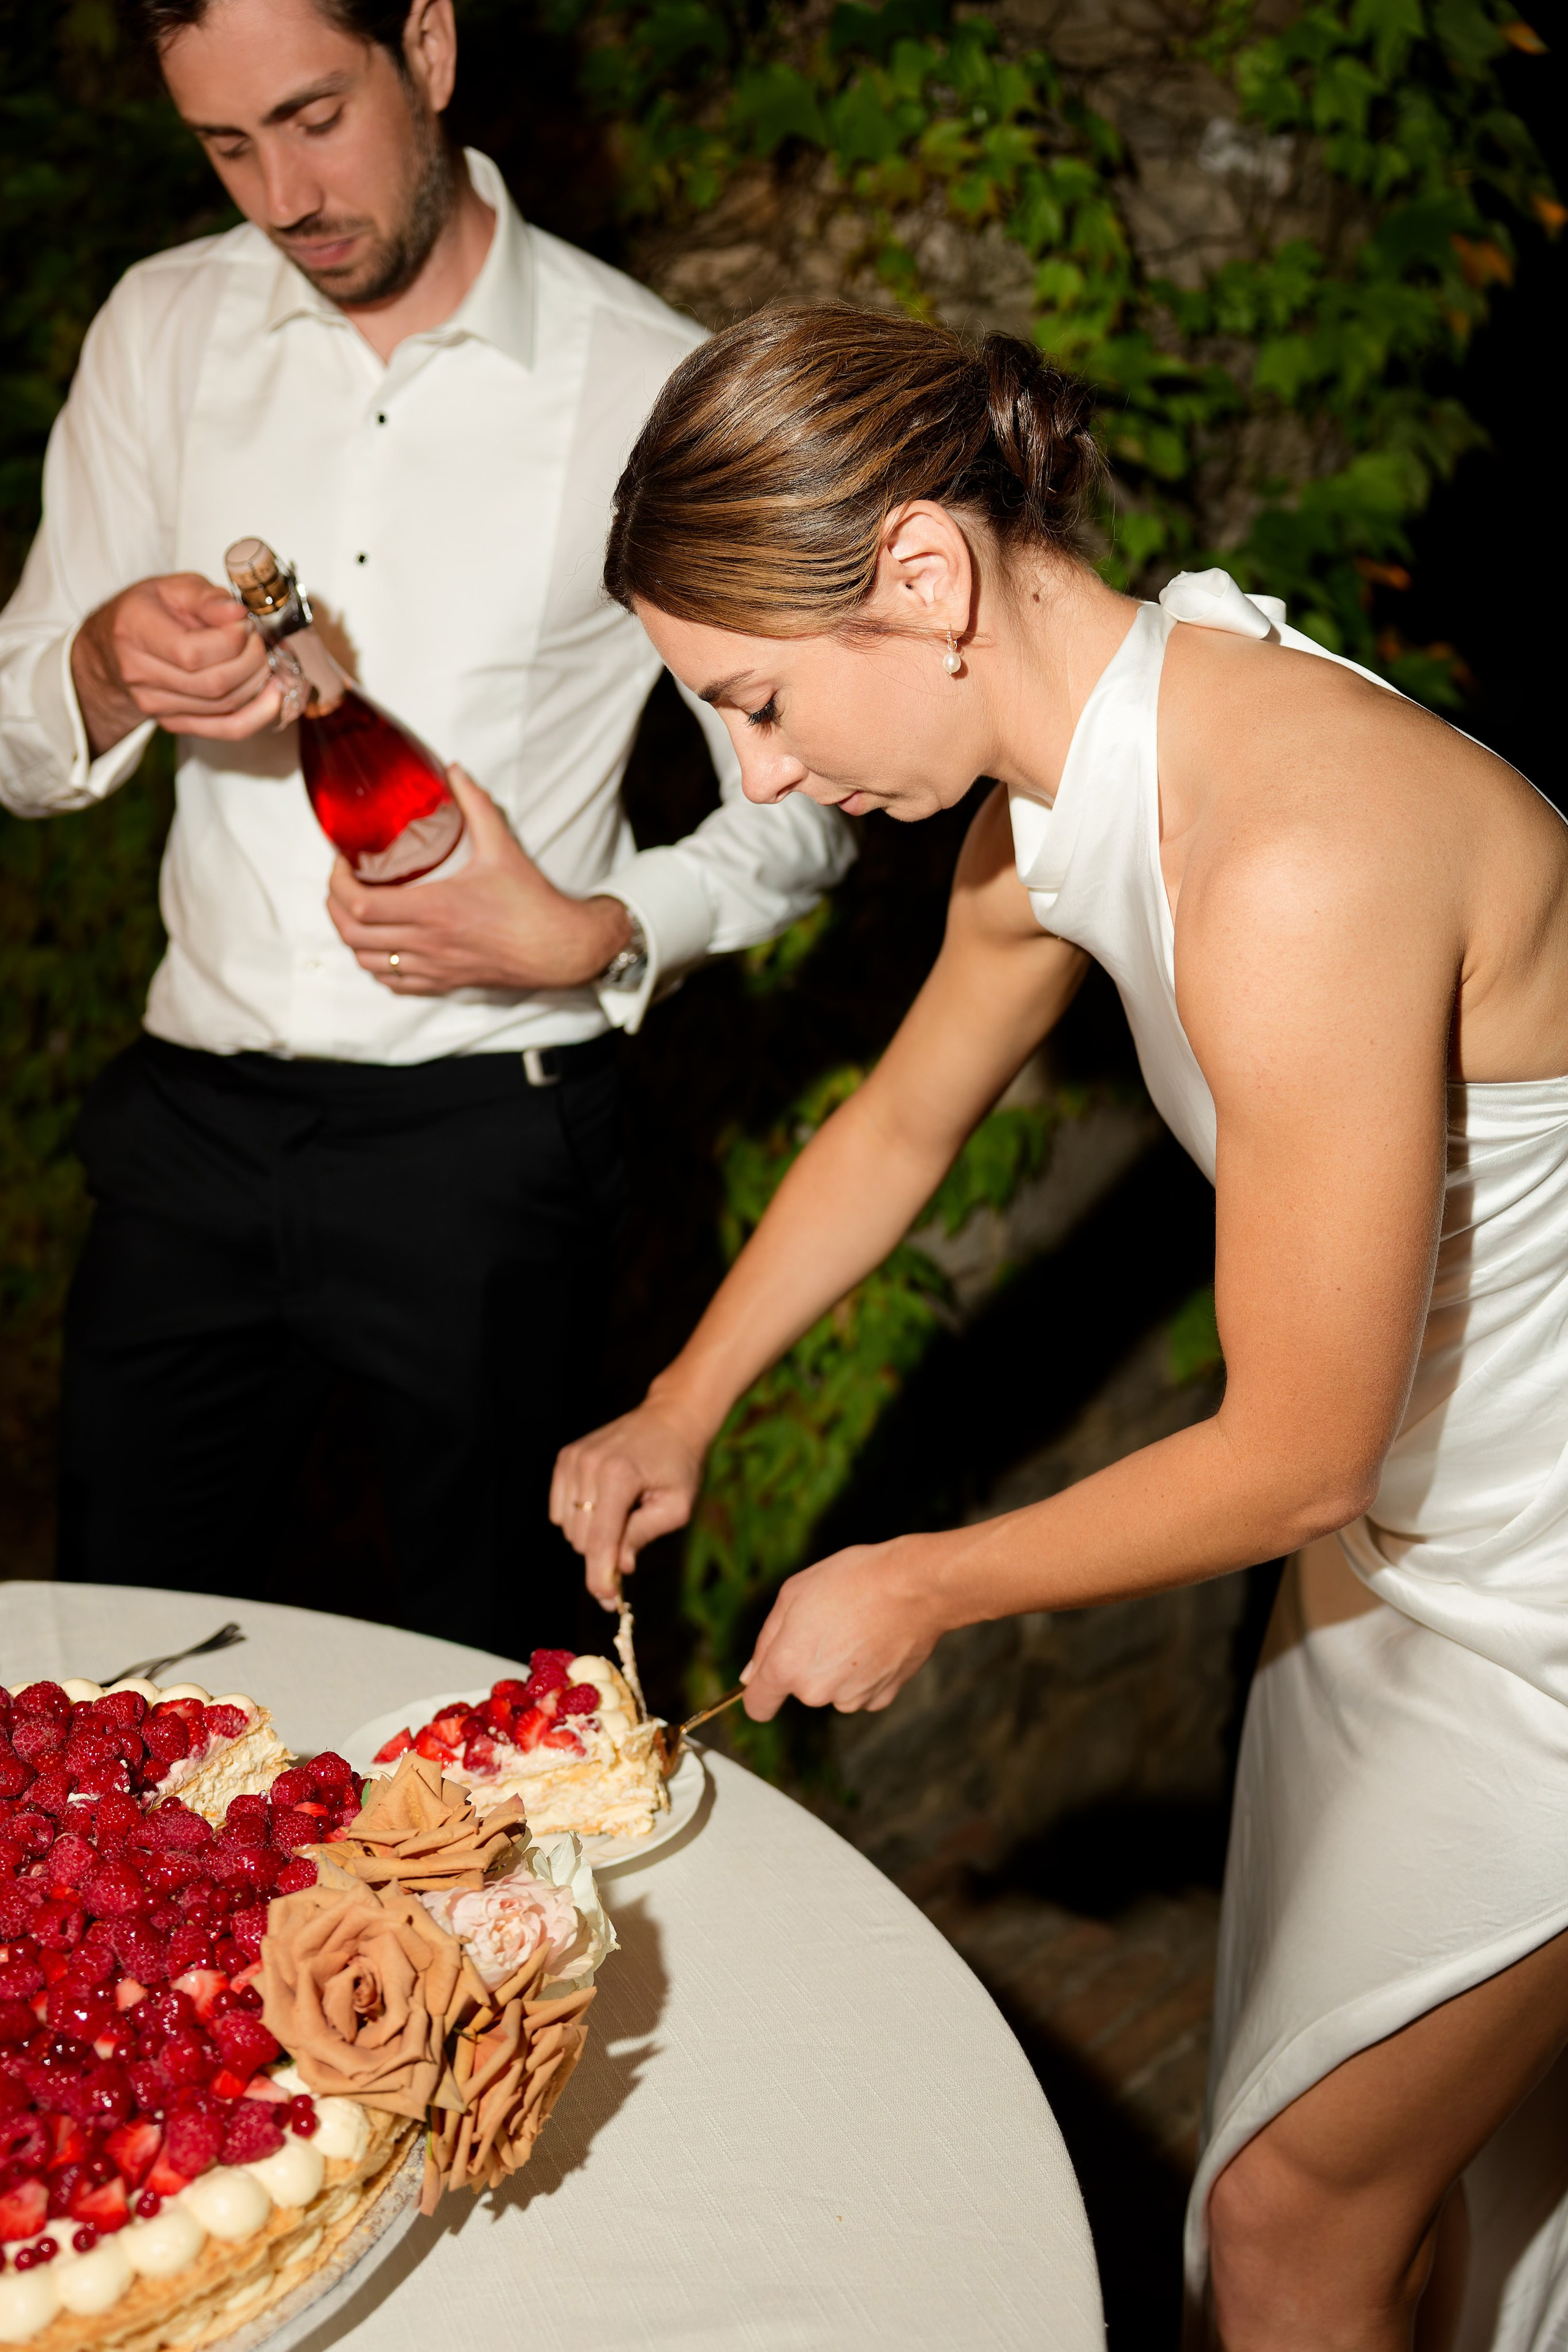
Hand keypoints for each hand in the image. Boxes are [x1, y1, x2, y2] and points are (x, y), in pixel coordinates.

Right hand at [71, 574, 279, 756]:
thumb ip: (206, 598)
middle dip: (251, 660)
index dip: (232, 640)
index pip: (192, 653)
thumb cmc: (146, 613)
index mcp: (135, 631)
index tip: (244, 623)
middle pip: (214, 683)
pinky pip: (225, 729)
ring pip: (224, 705)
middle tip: (258, 639)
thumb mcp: (172, 588)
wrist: (112, 650)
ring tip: (263, 657)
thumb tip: (237, 613)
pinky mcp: (173, 723)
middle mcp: (140, 674)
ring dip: (257, 681)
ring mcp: (156, 704)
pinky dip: (258, 715)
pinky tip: (274, 694)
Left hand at [327, 766, 633, 993]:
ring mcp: (434, 967)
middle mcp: (428, 943)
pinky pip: (394, 984)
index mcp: (435, 909)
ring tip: (356, 913)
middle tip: (341, 885)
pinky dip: (377, 966)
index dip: (338, 885)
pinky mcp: (444, 983)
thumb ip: (475, 805)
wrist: (560, 949)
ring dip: (352, 938)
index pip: (361, 905)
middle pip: (353, 936)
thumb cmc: (532, 902)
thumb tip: (454, 770)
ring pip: (368, 963)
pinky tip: (383, 947)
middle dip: (334, 908)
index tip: (342, 864)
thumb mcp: (502, 847)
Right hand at [551, 1400, 707, 1607]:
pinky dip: (579, 1517)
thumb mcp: (676, 1506)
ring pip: (568, 1527)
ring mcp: (573, 1459)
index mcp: (618, 1476)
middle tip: (631, 1543)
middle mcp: (588, 1465)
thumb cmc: (680, 1464)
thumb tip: (619, 1568)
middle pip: (582, 1540)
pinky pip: (560, 1510)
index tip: (608, 1601)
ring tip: (623, 1511)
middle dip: (604, 1553)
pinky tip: (605, 1503)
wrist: (671, 1418)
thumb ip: (643, 1535)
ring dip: (592, 1533)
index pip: (600, 1541)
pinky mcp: (565, 1458)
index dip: (601, 1577)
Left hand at [739, 1534, 953, 1720]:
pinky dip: (866, 1673)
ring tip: (857, 1628)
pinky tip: (876, 1641)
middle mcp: (817, 1691)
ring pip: (833, 1690)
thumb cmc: (851, 1580)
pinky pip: (862, 1690)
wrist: (914, 1587)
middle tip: (828, 1623)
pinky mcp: (883, 1697)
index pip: (758, 1706)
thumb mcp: (793, 1593)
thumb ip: (767, 1640)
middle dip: (807, 1663)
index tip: (768, 1679)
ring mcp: (852, 1698)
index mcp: (787, 1666)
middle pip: (800, 1689)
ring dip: (838, 1668)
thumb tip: (751, 1674)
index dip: (760, 1692)